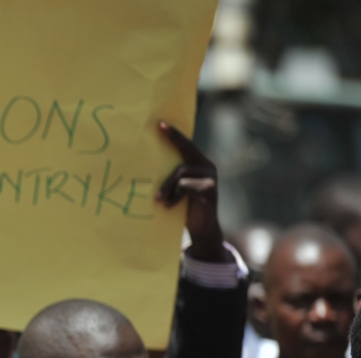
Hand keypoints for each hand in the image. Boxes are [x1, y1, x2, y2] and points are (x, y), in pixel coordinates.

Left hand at [156, 121, 225, 262]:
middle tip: (159, 127)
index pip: (186, 146)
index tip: (161, 124)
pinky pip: (185, 186)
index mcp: (199, 164)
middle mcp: (207, 166)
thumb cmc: (184, 208)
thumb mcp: (177, 189)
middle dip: (173, 138)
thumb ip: (172, 177)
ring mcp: (210, 177)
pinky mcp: (209, 189)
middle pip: (186, 151)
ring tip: (159, 200)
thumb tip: (149, 165)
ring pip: (180, 172)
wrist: (201, 229)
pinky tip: (170, 206)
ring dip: (166, 186)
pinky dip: (174, 196)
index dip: (174, 135)